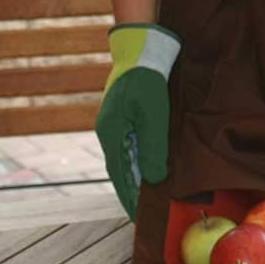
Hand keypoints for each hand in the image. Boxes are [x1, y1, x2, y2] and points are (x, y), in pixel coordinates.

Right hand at [96, 23, 180, 219]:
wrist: (142, 48)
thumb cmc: (147, 80)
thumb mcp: (153, 115)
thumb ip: (153, 147)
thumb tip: (155, 179)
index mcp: (111, 132)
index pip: (119, 172)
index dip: (127, 194)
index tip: (134, 215)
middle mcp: (109, 129)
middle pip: (120, 166)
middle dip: (130, 187)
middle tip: (140, 209)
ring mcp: (116, 120)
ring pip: (126, 154)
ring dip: (136, 172)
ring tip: (147, 192)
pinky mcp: (125, 112)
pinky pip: (131, 141)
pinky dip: (139, 155)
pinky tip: (149, 161)